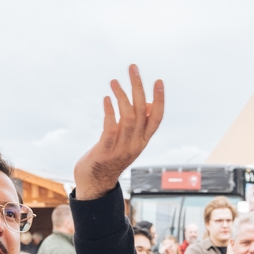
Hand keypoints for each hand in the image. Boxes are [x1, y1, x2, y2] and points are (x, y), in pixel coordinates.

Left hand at [73, 64, 164, 199]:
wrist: (95, 184)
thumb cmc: (109, 157)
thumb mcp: (126, 140)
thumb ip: (136, 124)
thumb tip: (145, 103)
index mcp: (142, 141)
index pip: (156, 118)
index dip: (159, 100)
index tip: (158, 81)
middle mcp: (135, 144)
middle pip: (141, 112)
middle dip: (138, 88)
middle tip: (133, 68)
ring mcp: (121, 149)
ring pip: (128, 118)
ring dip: (122, 96)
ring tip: (114, 82)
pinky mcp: (106, 152)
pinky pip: (111, 129)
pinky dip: (110, 112)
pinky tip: (106, 99)